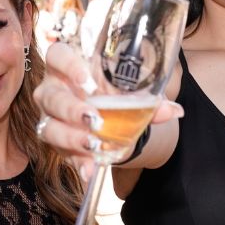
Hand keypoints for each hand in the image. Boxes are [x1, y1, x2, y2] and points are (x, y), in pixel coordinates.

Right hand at [33, 42, 183, 166]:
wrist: (108, 118)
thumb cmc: (113, 95)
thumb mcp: (130, 94)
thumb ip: (150, 100)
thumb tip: (175, 110)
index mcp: (69, 68)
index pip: (57, 55)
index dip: (67, 65)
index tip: (87, 79)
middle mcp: (53, 90)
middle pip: (50, 96)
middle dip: (71, 109)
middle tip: (94, 120)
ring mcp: (51, 117)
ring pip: (49, 127)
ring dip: (71, 138)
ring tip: (93, 146)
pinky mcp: (56, 142)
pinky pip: (61, 153)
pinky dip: (77, 162)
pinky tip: (89, 170)